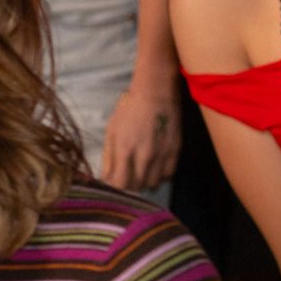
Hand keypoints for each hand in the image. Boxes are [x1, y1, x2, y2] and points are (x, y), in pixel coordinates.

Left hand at [101, 76, 181, 191]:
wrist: (155, 93)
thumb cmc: (128, 110)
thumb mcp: (111, 130)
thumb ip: (108, 157)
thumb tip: (105, 178)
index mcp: (125, 149)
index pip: (121, 184)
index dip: (116, 187)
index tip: (115, 182)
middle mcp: (144, 155)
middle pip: (137, 186)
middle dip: (129, 185)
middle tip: (126, 176)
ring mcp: (162, 154)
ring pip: (153, 183)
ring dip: (144, 182)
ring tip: (140, 171)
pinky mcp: (175, 150)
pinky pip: (168, 175)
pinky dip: (159, 175)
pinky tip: (153, 167)